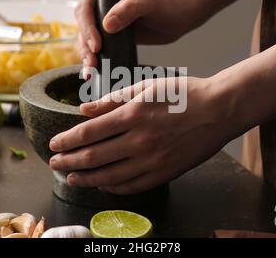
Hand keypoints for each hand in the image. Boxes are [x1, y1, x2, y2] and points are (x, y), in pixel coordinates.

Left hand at [48, 77, 241, 193]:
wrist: (220, 110)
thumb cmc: (184, 93)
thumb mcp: (147, 86)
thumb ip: (113, 99)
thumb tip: (85, 110)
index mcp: (132, 115)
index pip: (88, 133)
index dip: (67, 141)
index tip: (54, 145)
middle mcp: (139, 141)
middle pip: (93, 157)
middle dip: (69, 162)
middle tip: (55, 165)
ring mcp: (152, 160)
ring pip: (110, 176)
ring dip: (86, 178)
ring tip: (72, 178)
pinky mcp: (164, 173)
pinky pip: (132, 186)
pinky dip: (113, 188)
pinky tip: (103, 186)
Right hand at [75, 0, 196, 76]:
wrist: (181, 16)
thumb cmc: (168, 4)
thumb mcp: (150, 3)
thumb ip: (129, 9)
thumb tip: (107, 25)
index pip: (85, 8)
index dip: (87, 28)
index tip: (97, 45)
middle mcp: (101, 3)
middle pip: (83, 26)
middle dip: (85, 46)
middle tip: (92, 63)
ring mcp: (105, 20)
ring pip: (87, 39)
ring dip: (87, 56)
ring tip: (92, 71)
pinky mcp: (112, 35)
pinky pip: (98, 49)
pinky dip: (95, 60)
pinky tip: (94, 73)